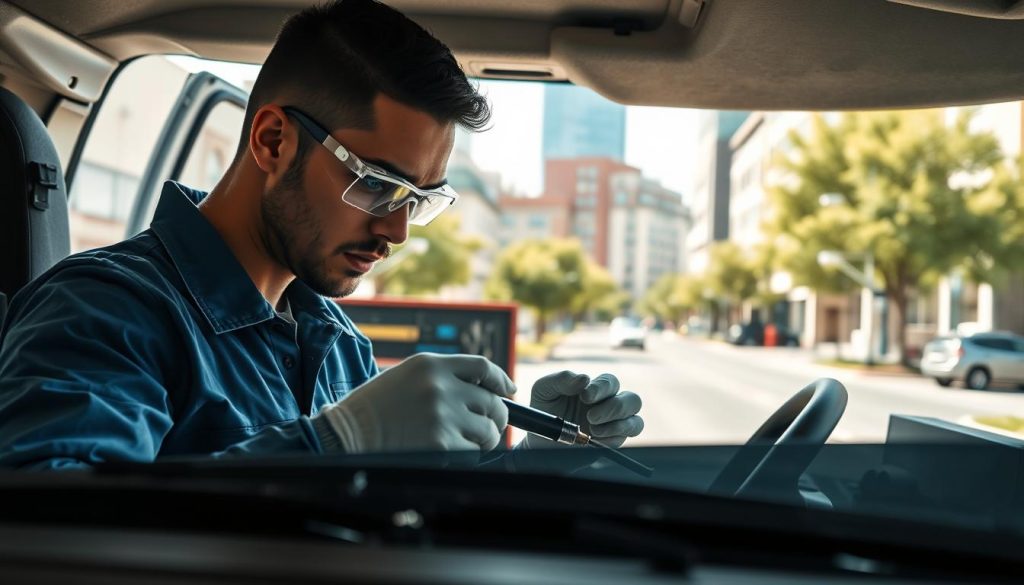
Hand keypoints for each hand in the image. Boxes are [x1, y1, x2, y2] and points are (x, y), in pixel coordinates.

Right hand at [316, 353, 514, 452]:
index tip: (508, 391)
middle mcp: (440, 386)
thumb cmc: (375, 408)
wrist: (345, 436)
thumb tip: (486, 393)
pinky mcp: (441, 445)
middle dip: (495, 417)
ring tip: (464, 442)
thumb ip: (443, 378)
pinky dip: (467, 457)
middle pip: (492, 401)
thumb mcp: (406, 376)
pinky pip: (473, 453)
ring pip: (488, 430)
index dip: (500, 380)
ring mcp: (443, 416)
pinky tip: (448, 454)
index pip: (482, 367)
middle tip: (488, 427)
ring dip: (483, 439)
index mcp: (431, 365)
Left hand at [521, 371, 642, 448]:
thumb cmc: (544, 409)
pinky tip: (594, 439)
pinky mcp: (611, 442)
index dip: (602, 388)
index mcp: (595, 388)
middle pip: (633, 400)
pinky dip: (612, 438)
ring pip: (636, 422)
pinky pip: (624, 440)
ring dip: (619, 425)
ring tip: (593, 429)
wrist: (539, 438)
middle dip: (615, 407)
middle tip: (591, 416)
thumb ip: (561, 379)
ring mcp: (612, 425)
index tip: (585, 396)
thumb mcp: (544, 389)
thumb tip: (584, 378)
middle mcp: (608, 405)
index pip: (611, 382)